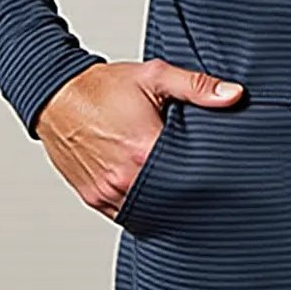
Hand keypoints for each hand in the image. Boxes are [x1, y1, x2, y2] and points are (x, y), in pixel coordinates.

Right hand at [33, 58, 244, 217]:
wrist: (56, 95)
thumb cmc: (102, 87)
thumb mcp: (154, 76)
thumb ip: (196, 87)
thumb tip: (233, 95)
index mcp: (142, 149)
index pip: (186, 177)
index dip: (203, 176)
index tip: (215, 172)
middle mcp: (123, 178)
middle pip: (167, 198)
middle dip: (184, 192)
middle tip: (199, 184)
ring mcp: (106, 192)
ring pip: (145, 211)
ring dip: (161, 201)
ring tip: (176, 188)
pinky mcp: (92, 198)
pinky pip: (123, 213)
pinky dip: (138, 204)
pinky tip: (150, 191)